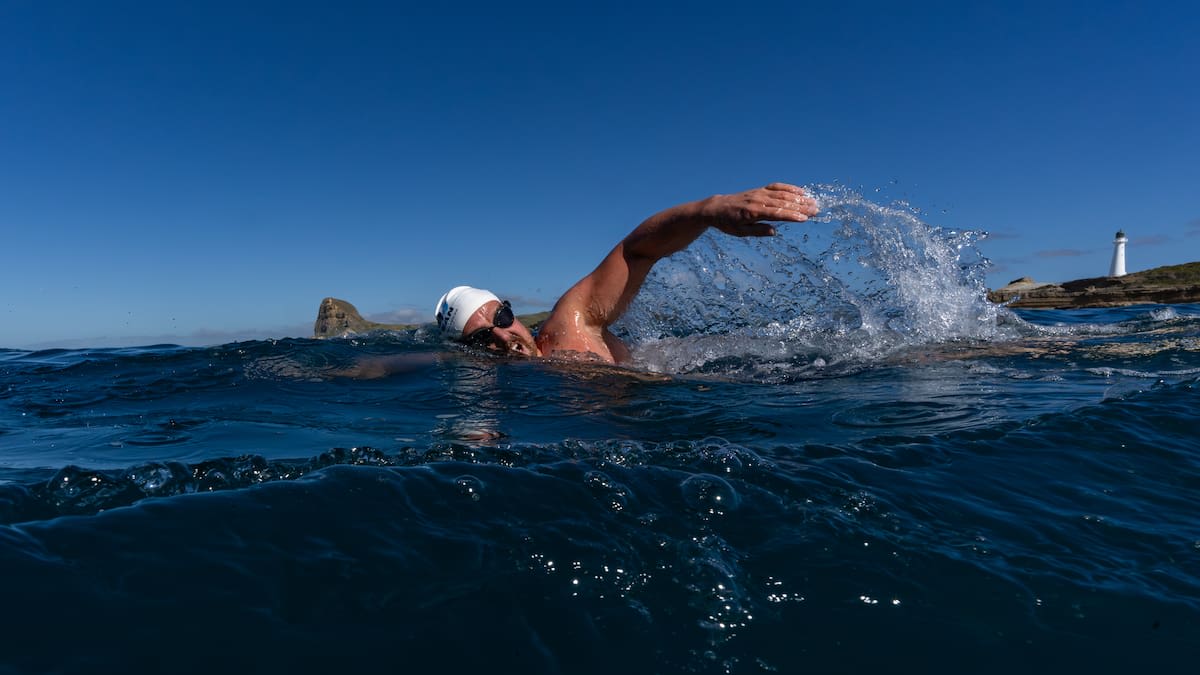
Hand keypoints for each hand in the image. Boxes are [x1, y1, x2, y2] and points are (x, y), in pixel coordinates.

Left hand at [705, 183, 819, 236]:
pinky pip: (777, 187)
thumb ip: (758, 231)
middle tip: (816, 210)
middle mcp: (758, 200)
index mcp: (753, 212)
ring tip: (813, 202)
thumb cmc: (729, 223)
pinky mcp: (760, 189)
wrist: (717, 208)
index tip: (804, 218)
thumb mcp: (740, 232)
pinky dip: (790, 188)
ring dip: (799, 197)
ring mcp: (760, 193)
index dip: (791, 216)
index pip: (776, 213)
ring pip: (782, 194)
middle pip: (783, 202)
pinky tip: (801, 191)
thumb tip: (774, 231)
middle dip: (800, 206)